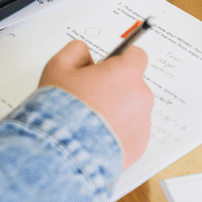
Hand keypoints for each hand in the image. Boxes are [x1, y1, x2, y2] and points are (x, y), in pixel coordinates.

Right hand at [39, 40, 152, 168]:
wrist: (62, 151)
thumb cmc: (62, 110)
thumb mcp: (58, 66)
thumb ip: (76, 50)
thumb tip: (84, 53)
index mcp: (126, 73)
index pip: (136, 55)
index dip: (121, 60)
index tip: (111, 65)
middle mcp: (141, 96)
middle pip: (133, 84)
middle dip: (116, 88)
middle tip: (91, 96)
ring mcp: (143, 123)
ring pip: (133, 110)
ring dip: (118, 112)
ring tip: (90, 120)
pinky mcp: (140, 146)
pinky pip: (132, 133)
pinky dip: (118, 133)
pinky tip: (96, 136)